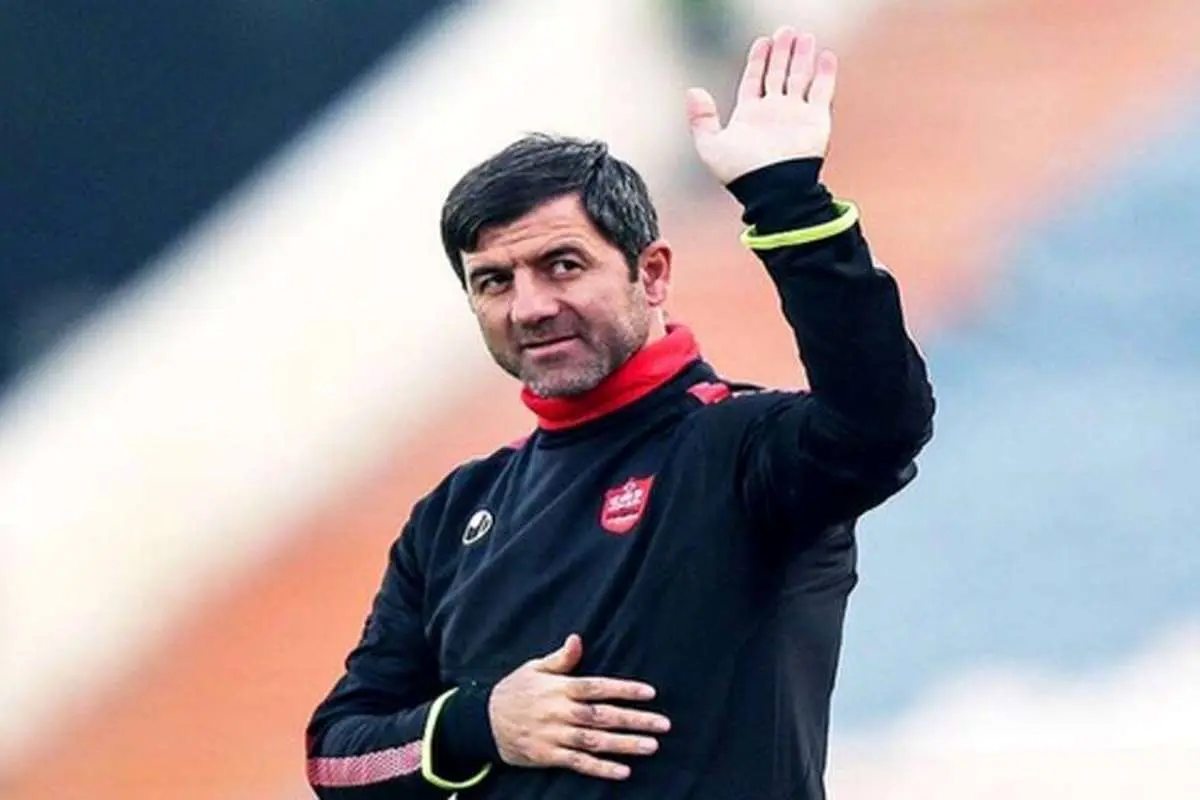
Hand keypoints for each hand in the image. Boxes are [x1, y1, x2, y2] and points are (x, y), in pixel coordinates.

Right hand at [488, 634, 670, 780]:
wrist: (482, 721)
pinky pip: (579, 764)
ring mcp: (555, 736)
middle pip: (603, 716)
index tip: (650, 693)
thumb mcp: (533, 668)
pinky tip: (623, 771)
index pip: (598, 688)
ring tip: (651, 746)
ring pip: (595, 741)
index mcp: (559, 688)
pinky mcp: (549, 756)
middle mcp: (560, 712)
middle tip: (663, 725)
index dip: (624, 690)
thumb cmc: (514, 690)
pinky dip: (601, 769)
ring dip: (624, 745)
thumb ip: (560, 659)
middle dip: (634, 720)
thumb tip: (578, 640)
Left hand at [687, 27, 837, 184]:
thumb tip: (692, 91)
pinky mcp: (816, 121)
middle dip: (781, 53)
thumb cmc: (741, 173)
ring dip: (802, 57)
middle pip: (778, 74)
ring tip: (805, 36)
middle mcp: (774, 112)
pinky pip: (822, 92)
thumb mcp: (711, 146)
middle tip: (785, 31)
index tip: (762, 41)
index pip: (754, 80)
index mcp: (750, 116)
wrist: (772, 190)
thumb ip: (701, 119)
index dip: (758, 60)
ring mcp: (795, 115)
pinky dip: (825, 74)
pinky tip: (825, 55)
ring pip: (800, 78)